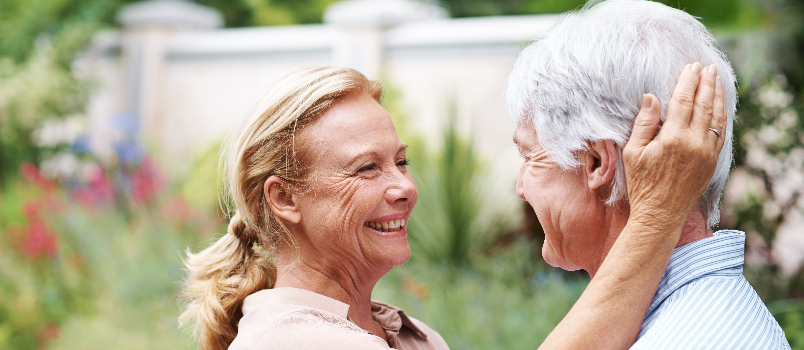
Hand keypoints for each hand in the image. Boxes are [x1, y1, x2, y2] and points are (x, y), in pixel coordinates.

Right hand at [623, 62, 726, 229]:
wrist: (660, 214)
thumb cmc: (641, 184)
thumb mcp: (633, 152)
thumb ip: (644, 123)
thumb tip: (651, 97)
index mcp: (673, 138)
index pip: (684, 101)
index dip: (688, 81)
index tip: (691, 67)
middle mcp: (694, 143)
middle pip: (704, 105)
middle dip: (706, 83)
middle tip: (708, 67)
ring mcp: (706, 153)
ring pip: (717, 117)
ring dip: (717, 96)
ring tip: (717, 80)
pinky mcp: (712, 162)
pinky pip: (721, 133)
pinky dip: (722, 116)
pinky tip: (719, 107)